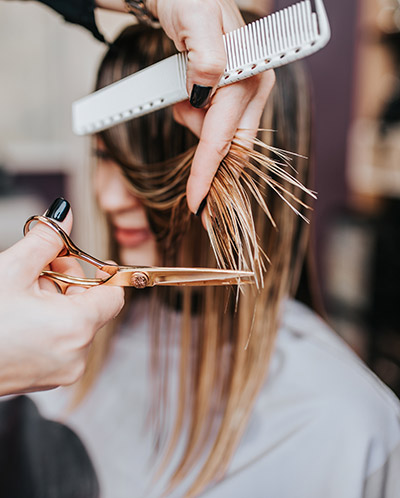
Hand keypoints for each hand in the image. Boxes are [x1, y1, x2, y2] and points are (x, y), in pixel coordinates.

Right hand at [0, 199, 123, 395]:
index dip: (105, 274)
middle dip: (71, 282)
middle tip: (44, 265)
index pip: (114, 296)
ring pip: (76, 324)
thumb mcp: (12, 270)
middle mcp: (76, 355)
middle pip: (92, 307)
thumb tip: (64, 215)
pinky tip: (22, 313)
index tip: (95, 261)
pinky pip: (62, 342)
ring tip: (24, 290)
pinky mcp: (46, 378)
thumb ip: (46, 239)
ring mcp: (62, 371)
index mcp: (76, 328)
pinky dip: (51, 323)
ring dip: (57, 302)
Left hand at [147, 0, 275, 213]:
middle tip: (192, 179)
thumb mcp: (195, 19)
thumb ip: (207, 57)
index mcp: (249, 77)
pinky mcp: (230, 95)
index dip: (208, 174)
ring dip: (194, 127)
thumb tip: (207, 90)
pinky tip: (188, 98)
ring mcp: (242, 93)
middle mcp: (252, 89)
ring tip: (180, 94)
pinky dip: (196, 120)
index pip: (224, 139)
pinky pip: (214, 125)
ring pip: (219, 137)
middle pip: (230, 148)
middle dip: (208, 164)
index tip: (197, 204)